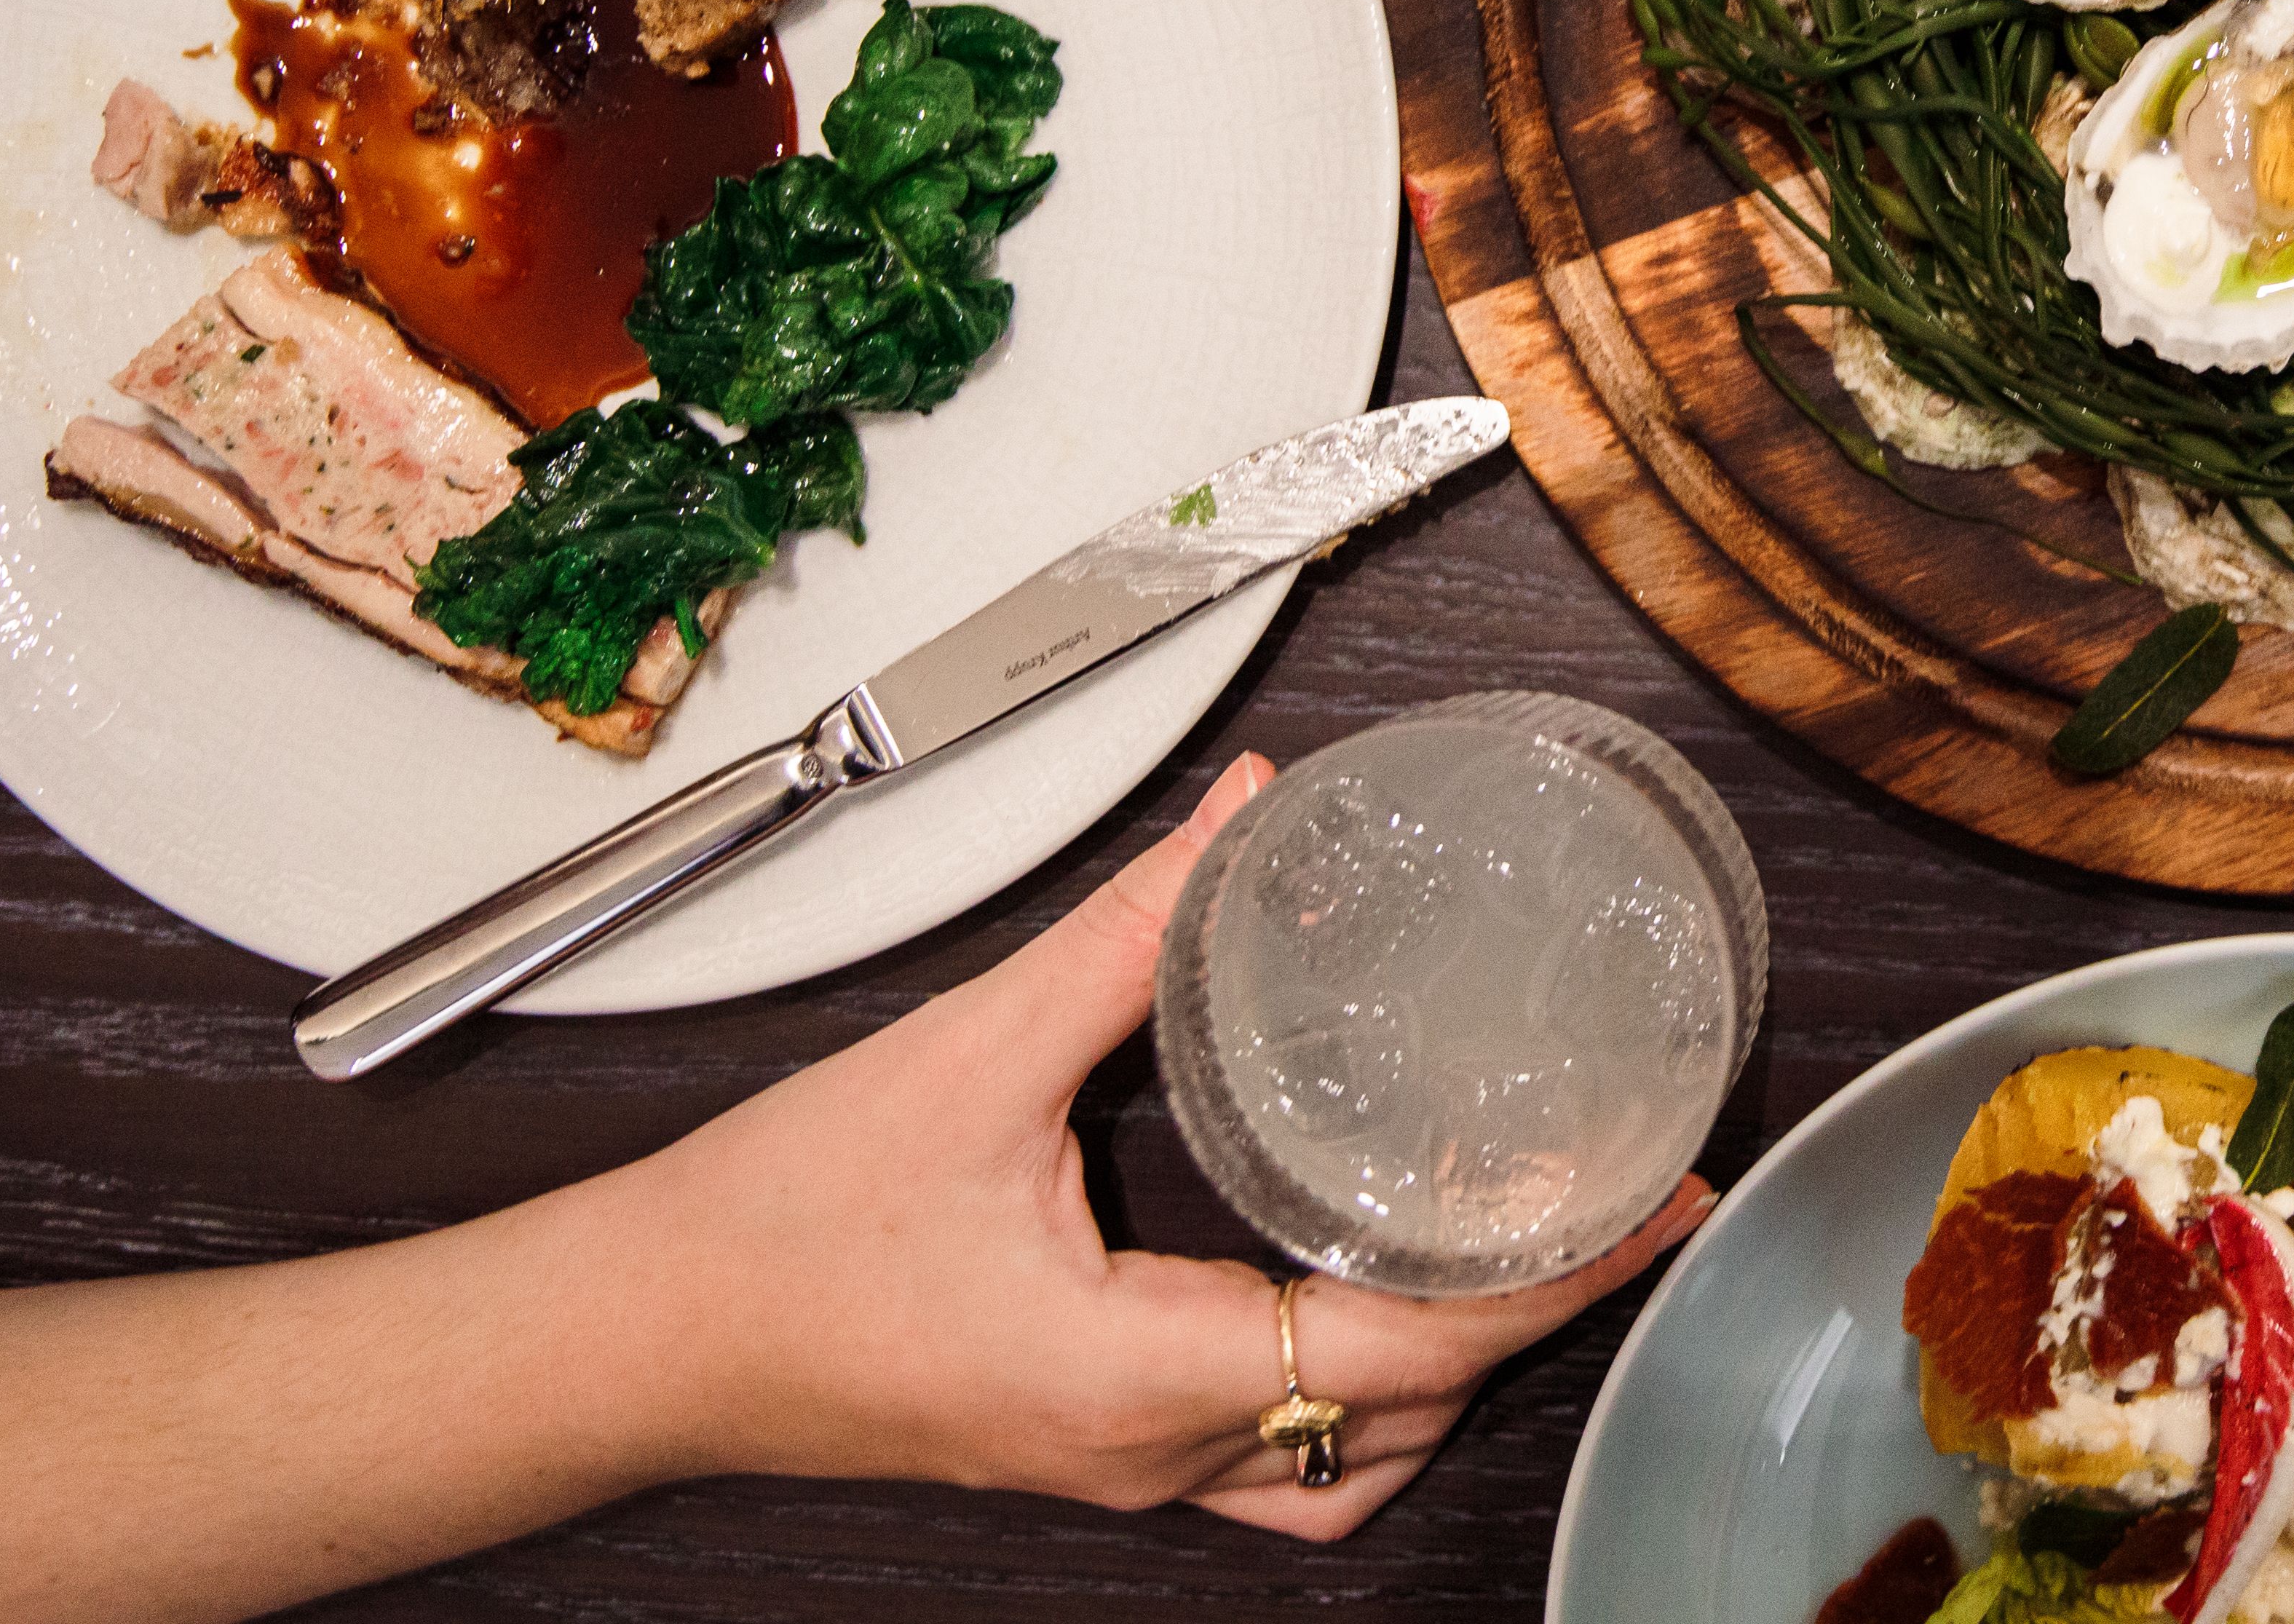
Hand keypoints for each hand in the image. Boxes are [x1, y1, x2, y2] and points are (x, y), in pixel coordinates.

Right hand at [615, 755, 1713, 1532]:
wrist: (636, 1339)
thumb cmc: (769, 1237)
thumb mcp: (965, 1062)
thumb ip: (1125, 940)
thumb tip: (1241, 824)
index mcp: (1140, 1375)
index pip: (1413, 1349)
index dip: (1557, 1279)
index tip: (1656, 1209)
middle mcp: (1149, 1452)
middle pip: (1404, 1415)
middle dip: (1531, 1318)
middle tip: (1619, 1205)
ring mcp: (1120, 1469)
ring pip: (1343, 1462)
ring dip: (1444, 1370)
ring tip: (1520, 1249)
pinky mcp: (1087, 1447)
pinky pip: (1270, 1455)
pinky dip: (1350, 1389)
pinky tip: (1365, 1297)